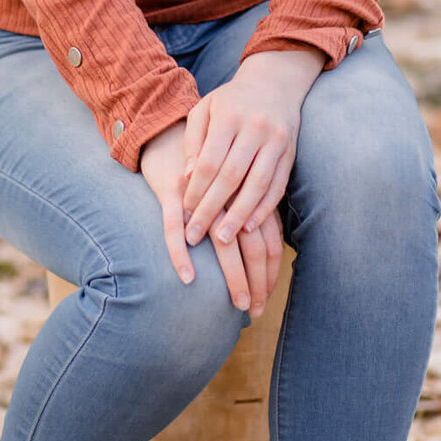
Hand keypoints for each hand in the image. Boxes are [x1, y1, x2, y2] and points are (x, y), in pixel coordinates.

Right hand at [137, 115, 285, 318]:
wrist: (170, 128)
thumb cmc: (204, 164)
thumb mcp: (232, 183)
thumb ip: (249, 209)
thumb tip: (268, 250)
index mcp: (249, 193)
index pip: (271, 241)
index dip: (270, 273)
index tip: (266, 299)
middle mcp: (231, 195)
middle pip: (254, 247)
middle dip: (257, 283)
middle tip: (255, 312)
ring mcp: (202, 194)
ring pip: (222, 243)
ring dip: (232, 277)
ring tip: (237, 305)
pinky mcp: (172, 191)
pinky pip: (175, 228)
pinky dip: (182, 255)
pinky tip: (188, 278)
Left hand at [181, 47, 325, 312]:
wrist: (275, 82)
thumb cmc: (230, 101)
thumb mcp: (205, 111)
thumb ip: (193, 142)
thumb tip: (185, 179)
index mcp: (229, 117)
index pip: (209, 162)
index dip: (196, 191)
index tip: (183, 214)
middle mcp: (255, 128)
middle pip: (231, 177)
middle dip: (212, 209)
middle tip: (195, 236)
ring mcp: (277, 141)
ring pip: (257, 185)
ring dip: (240, 215)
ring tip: (223, 239)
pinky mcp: (291, 153)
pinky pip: (278, 186)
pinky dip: (264, 208)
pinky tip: (250, 227)